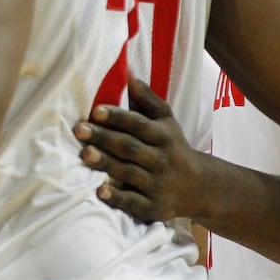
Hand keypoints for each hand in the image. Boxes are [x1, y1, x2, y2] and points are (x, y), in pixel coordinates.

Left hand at [73, 74, 205, 223]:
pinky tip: (99, 191)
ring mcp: (158, 185)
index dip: (118, 117)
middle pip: (130, 148)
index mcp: (163, 136)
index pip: (139, 124)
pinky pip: (134, 203)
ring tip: (84, 154)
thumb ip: (147, 99)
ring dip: (106, 164)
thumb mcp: (167, 121)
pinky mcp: (154, 208)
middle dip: (104, 138)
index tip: (96, 110)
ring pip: (129, 173)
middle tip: (79, 130)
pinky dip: (117, 198)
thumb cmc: (173, 147)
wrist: (200, 187)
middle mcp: (161, 160)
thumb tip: (127, 72)